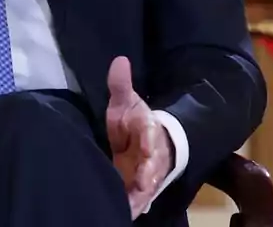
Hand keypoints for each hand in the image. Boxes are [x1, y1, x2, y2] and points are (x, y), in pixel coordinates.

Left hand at [106, 56, 173, 218]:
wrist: (146, 143)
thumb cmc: (134, 122)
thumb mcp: (125, 102)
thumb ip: (120, 85)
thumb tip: (119, 60)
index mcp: (148, 128)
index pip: (150, 131)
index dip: (148, 138)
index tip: (143, 145)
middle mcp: (152, 153)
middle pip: (153, 164)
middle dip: (149, 173)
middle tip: (142, 184)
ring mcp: (148, 172)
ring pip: (149, 185)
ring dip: (142, 195)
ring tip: (132, 205)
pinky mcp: (142, 188)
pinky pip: (140, 199)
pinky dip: (135, 206)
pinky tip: (128, 212)